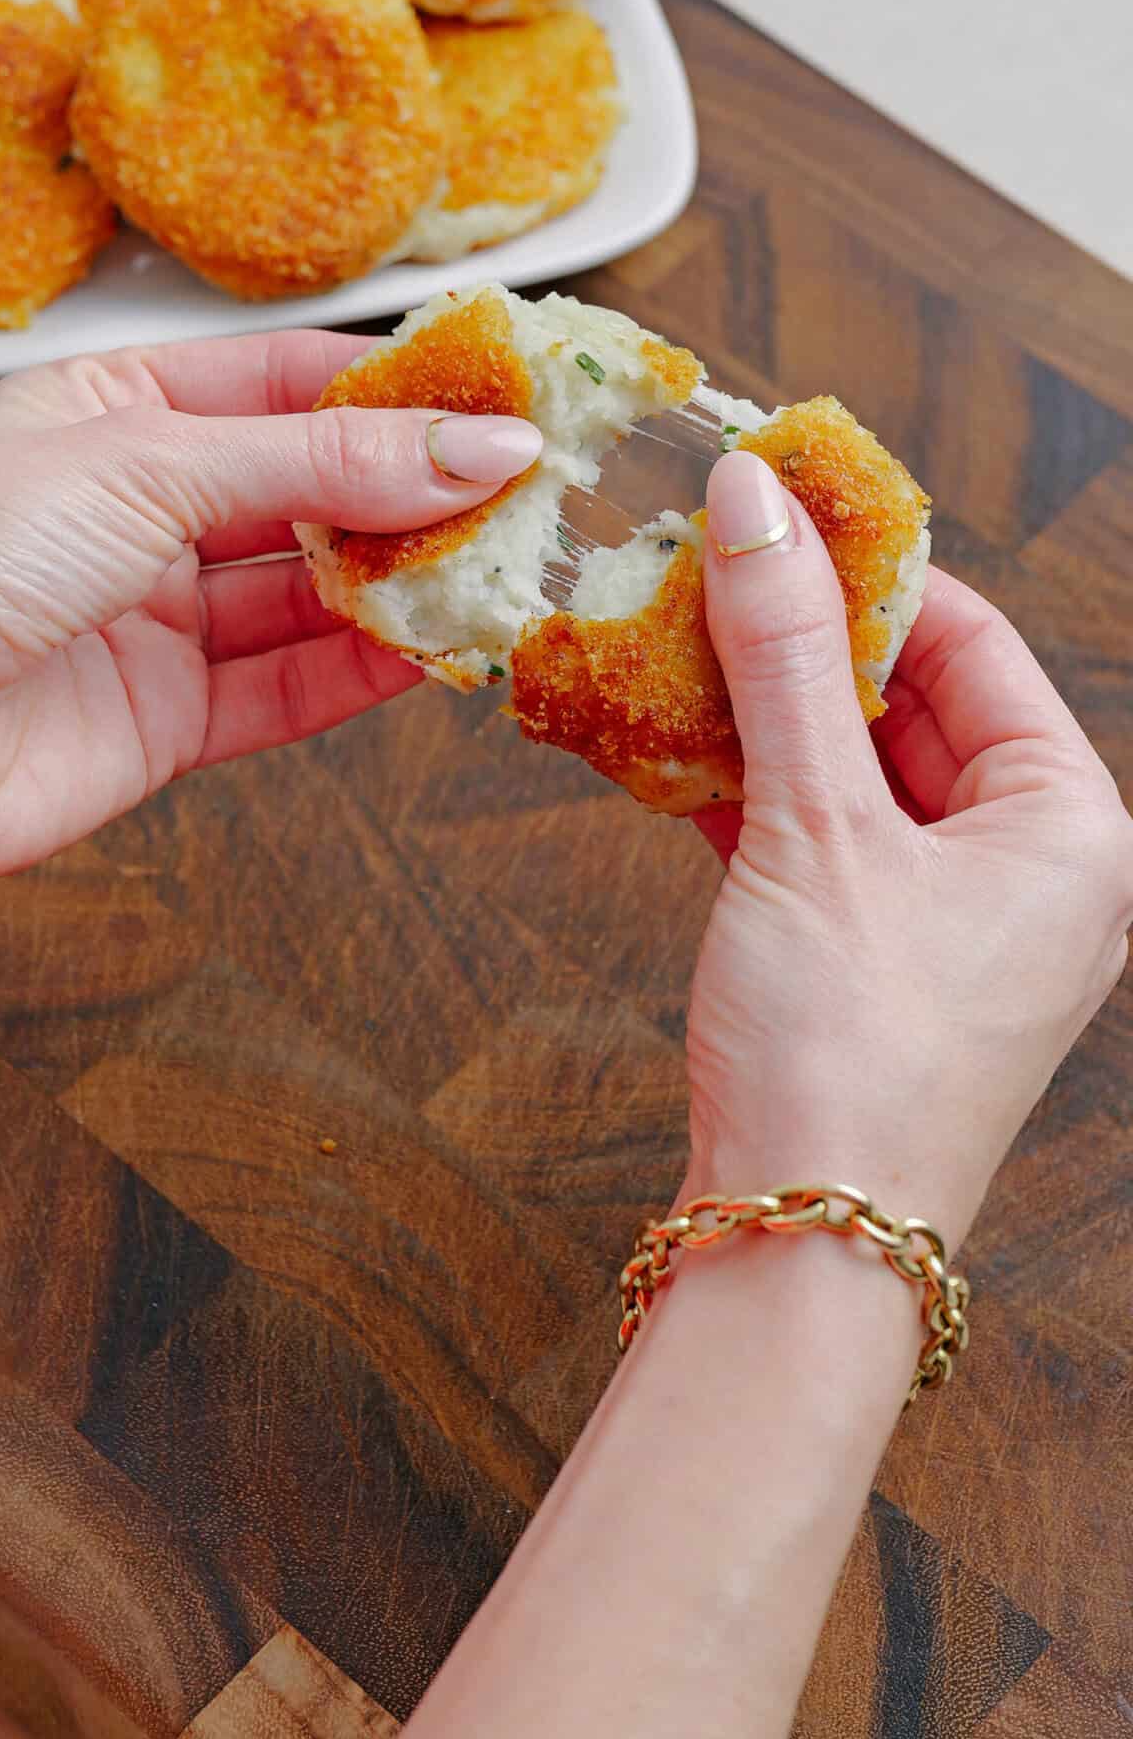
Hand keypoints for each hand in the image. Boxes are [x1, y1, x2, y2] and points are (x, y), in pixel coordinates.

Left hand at [0, 330, 539, 904]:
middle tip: (537, 495)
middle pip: (311, 490)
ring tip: (510, 572)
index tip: (512, 400)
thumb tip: (485, 448)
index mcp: (114, 410)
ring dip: (405, 586)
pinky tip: (439, 655)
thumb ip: (324, 463)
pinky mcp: (163, 722)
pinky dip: (364, 674)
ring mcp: (153, 619)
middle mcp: (138, 511)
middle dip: (418, 494)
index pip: (288, 382)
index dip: (400, 392)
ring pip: (311, 594)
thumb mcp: (151, 466)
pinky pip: (287, 690)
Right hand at [683, 452, 1132, 1242]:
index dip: (865, 569)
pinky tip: (670, 746)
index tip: (768, 508)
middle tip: (699, 569)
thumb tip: (753, 499)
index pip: (971, 642)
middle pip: (910, 700)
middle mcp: (1032, 867)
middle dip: (798, 641)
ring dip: (761, 713)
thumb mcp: (813, 824)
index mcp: (1070, 823)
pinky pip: (821, 836)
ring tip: (668, 645)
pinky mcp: (879, 959)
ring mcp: (955, 919)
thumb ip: (779, 655)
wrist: (801, 1239)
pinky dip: (750, 790)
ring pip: (854, 769)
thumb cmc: (848, 1047)